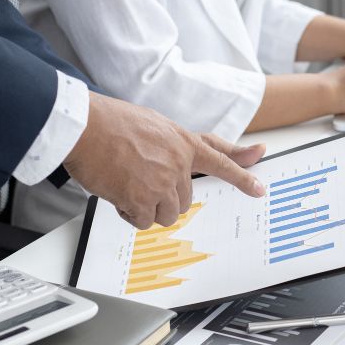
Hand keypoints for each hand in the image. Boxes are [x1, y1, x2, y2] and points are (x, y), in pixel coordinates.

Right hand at [64, 92, 265, 228]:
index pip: (221, 159)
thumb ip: (174, 145)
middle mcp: (179, 163)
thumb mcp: (155, 125)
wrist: (85, 126)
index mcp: (184, 142)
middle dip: (163, 198)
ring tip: (127, 185)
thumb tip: (183, 163)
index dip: (242, 176)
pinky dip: (130, 214)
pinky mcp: (143, 198)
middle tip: (139, 180)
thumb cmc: (111, 123)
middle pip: (185, 200)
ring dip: (148, 209)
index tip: (259, 189)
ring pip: (167, 214)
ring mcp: (163, 182)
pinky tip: (117, 192)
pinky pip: (143, 221)